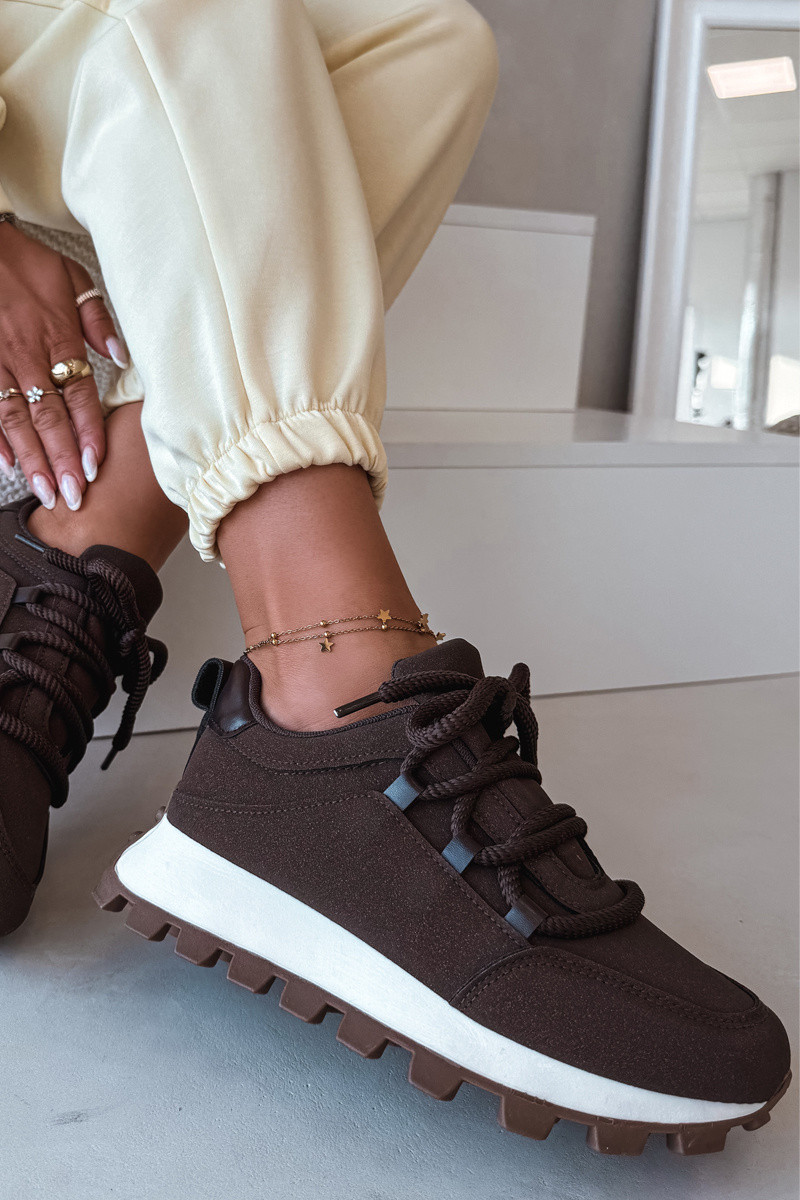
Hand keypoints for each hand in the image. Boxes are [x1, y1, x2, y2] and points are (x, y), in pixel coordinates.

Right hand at [0, 219, 125, 509]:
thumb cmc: (22, 259)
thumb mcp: (70, 278)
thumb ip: (97, 320)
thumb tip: (122, 356)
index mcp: (57, 337)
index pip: (79, 395)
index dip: (88, 433)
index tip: (96, 466)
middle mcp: (27, 354)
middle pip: (49, 417)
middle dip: (62, 460)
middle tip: (73, 496)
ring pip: (15, 418)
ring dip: (31, 458)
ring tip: (44, 491)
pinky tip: (4, 463)